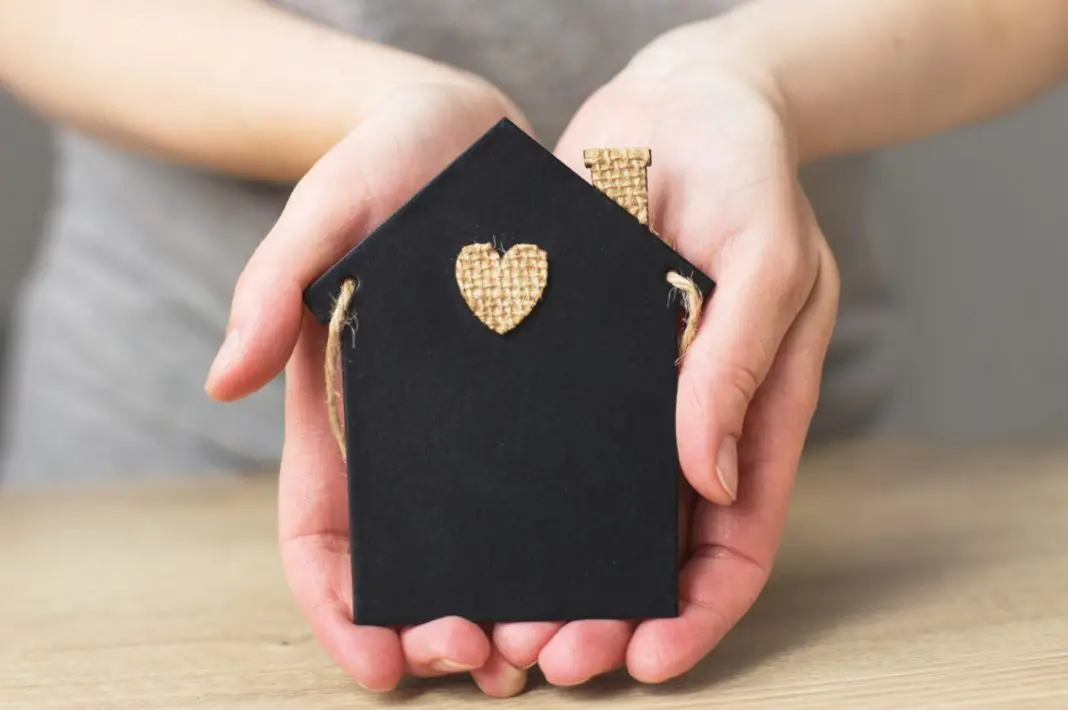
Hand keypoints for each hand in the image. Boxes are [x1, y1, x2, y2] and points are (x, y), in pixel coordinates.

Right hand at [206, 79, 534, 696]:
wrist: (463, 129)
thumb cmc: (380, 165)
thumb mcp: (322, 211)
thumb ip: (271, 286)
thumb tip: (223, 379)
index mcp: (340, 412)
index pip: (324, 533)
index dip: (340, 608)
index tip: (377, 664)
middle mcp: (409, 433)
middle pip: (413, 556)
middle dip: (436, 622)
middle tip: (480, 661)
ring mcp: (476, 418)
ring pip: (488, 535)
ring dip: (511, 599)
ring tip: (545, 643)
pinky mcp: (540, 392)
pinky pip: (554, 475)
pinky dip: (568, 532)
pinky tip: (601, 565)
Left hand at [489, 31, 839, 684]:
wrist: (678, 104)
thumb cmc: (747, 175)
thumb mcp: (766, 260)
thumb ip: (742, 363)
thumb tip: (711, 477)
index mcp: (751, 416)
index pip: (736, 543)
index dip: (699, 611)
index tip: (651, 659)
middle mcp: (683, 422)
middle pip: (652, 548)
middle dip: (609, 610)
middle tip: (550, 654)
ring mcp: (622, 396)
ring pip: (586, 507)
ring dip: (549, 567)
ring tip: (499, 618)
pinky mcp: (565, 359)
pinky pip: (539, 436)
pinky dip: (511, 489)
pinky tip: (467, 523)